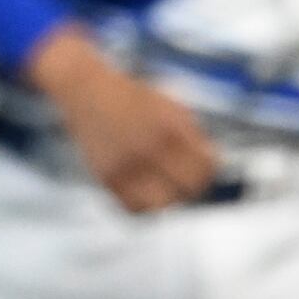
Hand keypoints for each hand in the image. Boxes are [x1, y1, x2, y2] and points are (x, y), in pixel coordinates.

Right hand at [22, 25, 216, 212]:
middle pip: (187, 189)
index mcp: (169, 127)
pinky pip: (133, 207)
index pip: (205, 167)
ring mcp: (126, 165)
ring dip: (168, 201)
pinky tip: (146, 193)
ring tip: (167, 190)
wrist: (87, 90)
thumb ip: (191, 134)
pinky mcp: (106, 176)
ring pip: (160, 205)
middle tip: (188, 182)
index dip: (209, 171)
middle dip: (192, 187)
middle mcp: (148, 148)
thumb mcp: (169, 106)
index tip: (205, 170)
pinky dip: (144, 206)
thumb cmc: (132, 97)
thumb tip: (211, 166)